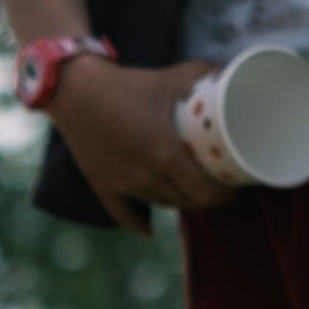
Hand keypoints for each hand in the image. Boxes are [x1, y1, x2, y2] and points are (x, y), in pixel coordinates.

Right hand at [48, 57, 237, 235]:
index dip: (223, 195)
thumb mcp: (172, 76)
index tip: (234, 187)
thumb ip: (203, 78)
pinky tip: (150, 231)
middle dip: (206, 198)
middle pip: (186, 202)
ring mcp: (122, 184)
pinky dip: (138, 224)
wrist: (75, 89)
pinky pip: (123, 215)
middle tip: (218, 185)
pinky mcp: (103, 185)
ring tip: (191, 191)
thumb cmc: (128, 83)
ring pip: (161, 204)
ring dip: (179, 201)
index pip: (204, 193)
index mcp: (165, 154)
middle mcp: (144, 176)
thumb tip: (231, 77)